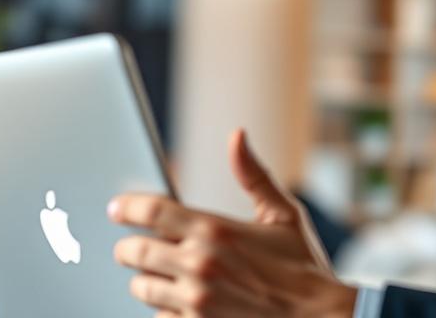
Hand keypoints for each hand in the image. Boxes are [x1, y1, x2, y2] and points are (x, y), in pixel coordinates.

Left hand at [109, 128, 357, 316]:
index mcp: (215, 229)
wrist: (318, 315)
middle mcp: (199, 264)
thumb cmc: (302, 263)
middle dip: (131, 247)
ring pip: (140, 288)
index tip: (117, 208)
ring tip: (164, 275)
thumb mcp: (283, 213)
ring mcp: (194, 301)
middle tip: (137, 245)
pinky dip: (165, 310)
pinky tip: (182, 303)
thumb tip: (237, 135)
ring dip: (147, 280)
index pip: (152, 211)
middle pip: (134, 251)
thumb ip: (253, 174)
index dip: (127, 207)